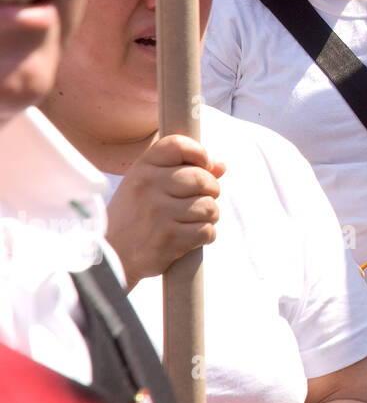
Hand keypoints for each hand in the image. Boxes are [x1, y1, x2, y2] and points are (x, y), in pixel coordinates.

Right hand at [105, 135, 225, 291]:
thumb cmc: (134, 217)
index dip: (200, 153)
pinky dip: (205, 236)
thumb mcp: (147, 185)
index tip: (204, 166)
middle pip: (203, 178)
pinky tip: (189, 237)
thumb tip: (221, 166)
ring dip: (209, 216)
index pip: (179, 145)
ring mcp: (158, 212)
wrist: (110, 258)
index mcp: (142, 168)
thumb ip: (183, 170)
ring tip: (192, 221)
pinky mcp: (168, 237)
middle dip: (211, 191)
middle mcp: (149, 186)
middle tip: (200, 201)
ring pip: (209, 206)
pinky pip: (207, 230)